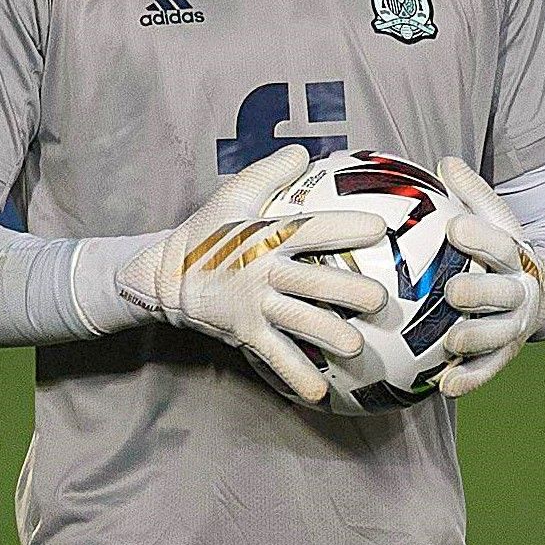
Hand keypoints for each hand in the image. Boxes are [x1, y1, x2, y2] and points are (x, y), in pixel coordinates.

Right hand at [116, 146, 386, 406]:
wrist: (162, 274)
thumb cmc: (209, 232)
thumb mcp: (232, 195)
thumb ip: (270, 173)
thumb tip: (303, 150)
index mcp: (266, 236)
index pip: (311, 229)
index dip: (345, 227)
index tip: (380, 227)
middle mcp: (263, 271)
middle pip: (313, 282)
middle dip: (349, 292)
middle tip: (382, 300)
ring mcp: (254, 304)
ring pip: (299, 321)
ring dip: (329, 336)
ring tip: (357, 348)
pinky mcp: (244, 331)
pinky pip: (274, 356)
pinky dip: (296, 375)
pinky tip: (320, 394)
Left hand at [430, 155, 544, 399]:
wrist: (540, 292)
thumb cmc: (499, 250)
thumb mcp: (493, 218)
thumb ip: (471, 193)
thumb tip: (444, 161)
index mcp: (515, 256)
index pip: (501, 244)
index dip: (480, 237)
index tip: (456, 227)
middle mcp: (520, 293)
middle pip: (503, 294)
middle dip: (481, 294)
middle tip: (453, 292)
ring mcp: (514, 327)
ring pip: (497, 336)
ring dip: (475, 339)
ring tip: (451, 342)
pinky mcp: (504, 355)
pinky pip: (486, 371)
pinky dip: (468, 380)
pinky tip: (444, 386)